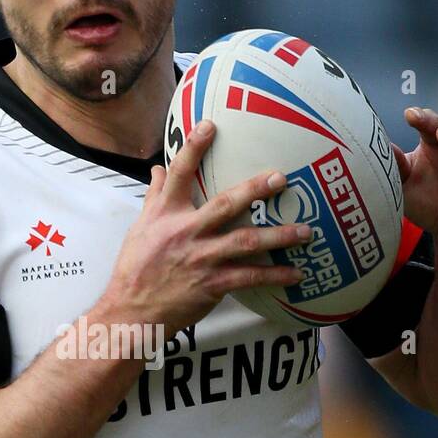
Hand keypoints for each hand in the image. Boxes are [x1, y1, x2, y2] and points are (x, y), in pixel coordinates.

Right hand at [100, 120, 311, 341]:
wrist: (131, 312)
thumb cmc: (135, 269)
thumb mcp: (139, 228)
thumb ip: (154, 197)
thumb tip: (157, 168)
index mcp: (166, 214)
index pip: (178, 175)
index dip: (193, 148)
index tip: (210, 125)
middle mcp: (185, 232)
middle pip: (225, 204)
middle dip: (255, 190)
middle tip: (281, 177)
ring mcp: (201, 258)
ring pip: (245, 242)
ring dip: (278, 236)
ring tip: (305, 231)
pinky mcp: (212, 285)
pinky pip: (249, 277)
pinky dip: (274, 276)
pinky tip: (296, 274)